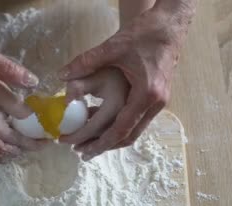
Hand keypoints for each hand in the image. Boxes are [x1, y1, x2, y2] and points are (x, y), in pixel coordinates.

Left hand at [59, 2, 193, 159]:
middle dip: (104, 146)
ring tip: (88, 142)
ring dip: (111, 138)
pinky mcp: (156, 98)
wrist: (170, 25)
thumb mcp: (113, 47)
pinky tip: (99, 120)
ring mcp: (158, 102)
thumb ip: (86, 62)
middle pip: (128, 136)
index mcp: (145, 94)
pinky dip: (119, 125)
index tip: (82, 150)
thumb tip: (61, 75)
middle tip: (82, 153)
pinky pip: (136, 120)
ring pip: (133, 130)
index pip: (121, 128)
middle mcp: (155, 103)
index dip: (100, 142)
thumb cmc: (145, 34)